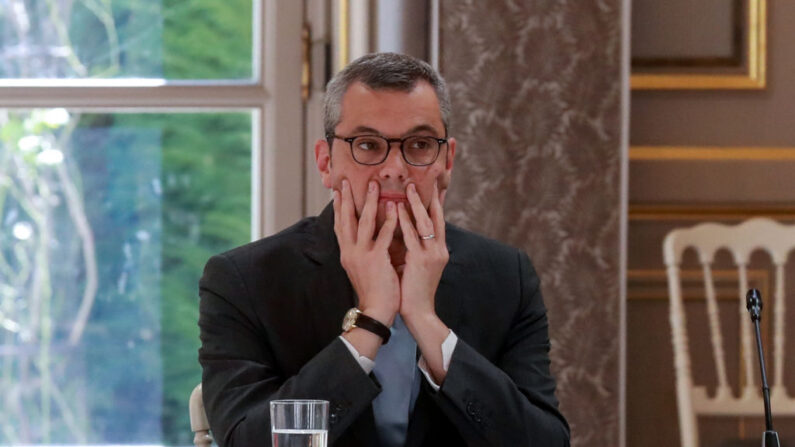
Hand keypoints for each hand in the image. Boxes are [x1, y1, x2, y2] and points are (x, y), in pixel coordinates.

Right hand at [333, 179, 399, 326]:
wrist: (375, 311)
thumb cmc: (372, 291)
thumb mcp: (360, 269)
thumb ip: (359, 253)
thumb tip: (360, 239)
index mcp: (347, 254)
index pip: (340, 226)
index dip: (338, 208)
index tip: (337, 192)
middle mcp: (350, 252)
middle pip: (346, 220)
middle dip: (346, 199)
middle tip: (346, 181)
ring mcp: (362, 255)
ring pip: (364, 223)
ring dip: (368, 203)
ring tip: (372, 186)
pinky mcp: (376, 260)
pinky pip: (383, 236)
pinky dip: (388, 221)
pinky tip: (394, 208)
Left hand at [396, 182, 448, 319]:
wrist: (420, 313)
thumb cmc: (415, 290)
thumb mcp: (420, 266)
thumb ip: (418, 249)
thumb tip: (409, 233)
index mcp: (439, 250)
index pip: (438, 222)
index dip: (436, 204)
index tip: (435, 188)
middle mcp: (439, 250)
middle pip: (436, 218)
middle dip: (430, 198)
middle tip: (423, 180)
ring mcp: (431, 255)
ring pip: (425, 223)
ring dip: (416, 204)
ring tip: (409, 188)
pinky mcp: (421, 261)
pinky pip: (411, 237)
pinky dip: (404, 222)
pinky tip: (396, 209)